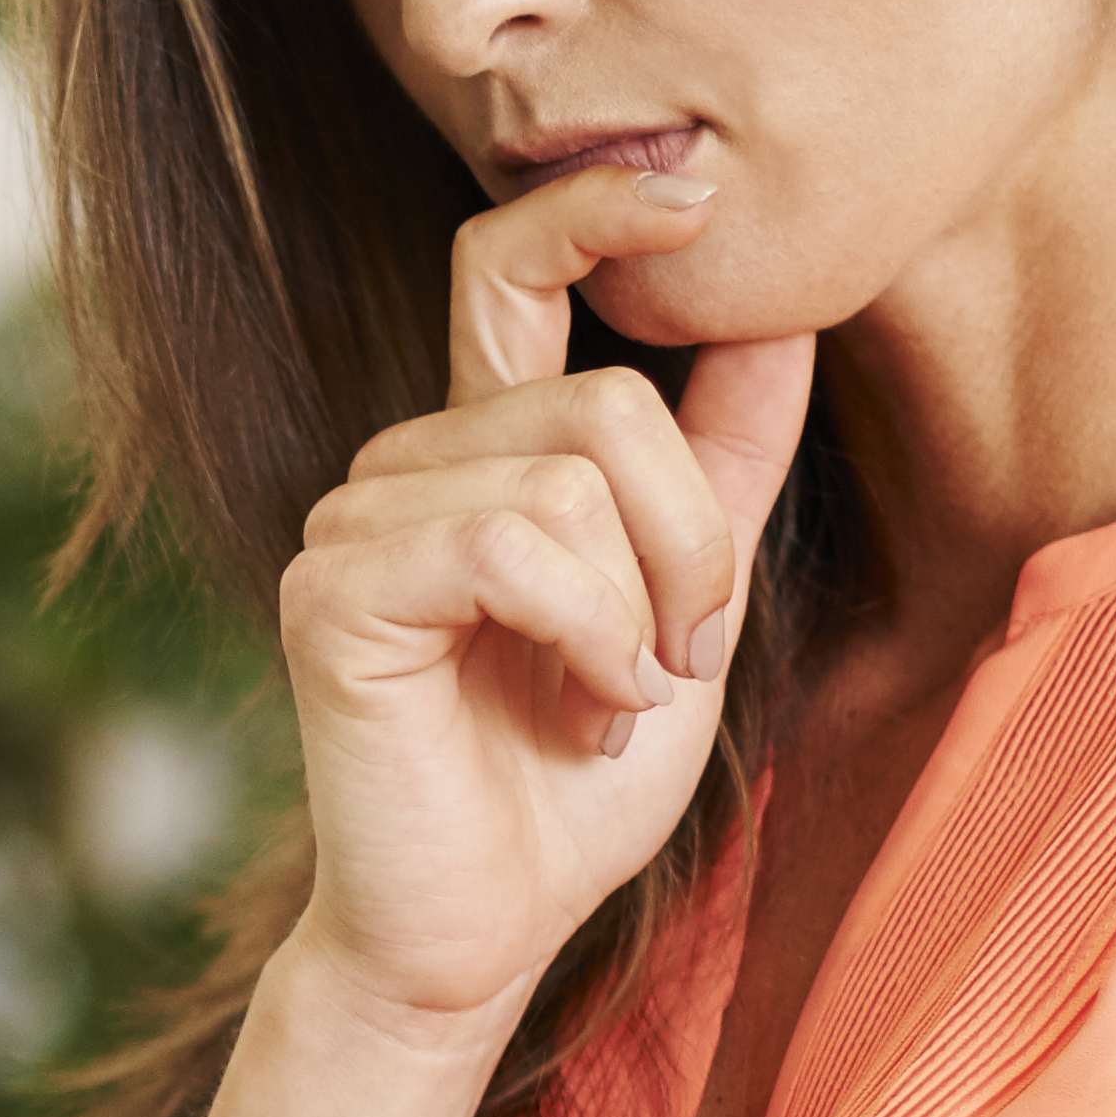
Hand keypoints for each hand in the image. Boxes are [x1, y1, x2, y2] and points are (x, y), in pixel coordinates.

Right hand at [275, 164, 814, 1040]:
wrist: (486, 930)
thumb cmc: (572, 781)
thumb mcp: (688, 603)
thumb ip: (721, 466)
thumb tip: (782, 311)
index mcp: (481, 452)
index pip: (511, 270)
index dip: (592, 207)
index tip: (693, 186)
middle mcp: (406, 464)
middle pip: (605, 402)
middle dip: (691, 543)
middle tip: (678, 656)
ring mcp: (356, 522)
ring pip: (569, 478)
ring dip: (642, 612)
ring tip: (616, 697)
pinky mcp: (334, 592)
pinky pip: (513, 547)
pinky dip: (588, 636)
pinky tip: (580, 706)